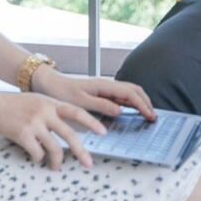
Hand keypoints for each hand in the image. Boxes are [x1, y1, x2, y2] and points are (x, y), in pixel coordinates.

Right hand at [0, 90, 105, 170]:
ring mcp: (34, 124)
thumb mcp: (38, 101)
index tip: (103, 132)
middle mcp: (45, 112)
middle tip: (88, 164)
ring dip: (57, 161)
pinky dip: (39, 158)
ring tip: (56, 167)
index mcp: (52, 103)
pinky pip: (37, 152)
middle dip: (81, 151)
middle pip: (70, 134)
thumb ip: (53, 110)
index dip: (92, 123)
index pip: (77, 112)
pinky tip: (37, 158)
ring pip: (54, 147)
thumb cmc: (14, 105)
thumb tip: (69, 126)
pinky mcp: (23, 134)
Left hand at [32, 68, 155, 120]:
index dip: (142, 105)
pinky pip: (121, 96)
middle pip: (134, 90)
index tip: (150, 116)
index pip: (130, 94)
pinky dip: (131, 102)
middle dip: (146, 102)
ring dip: (140, 101)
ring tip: (146, 114)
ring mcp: (105, 88)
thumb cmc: (61, 92)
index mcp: (104, 85)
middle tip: (153, 116)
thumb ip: (101, 105)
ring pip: (129, 92)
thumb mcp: (80, 102)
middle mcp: (107, 84)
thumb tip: (121, 111)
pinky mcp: (101, 92)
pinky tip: (131, 111)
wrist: (48, 84)